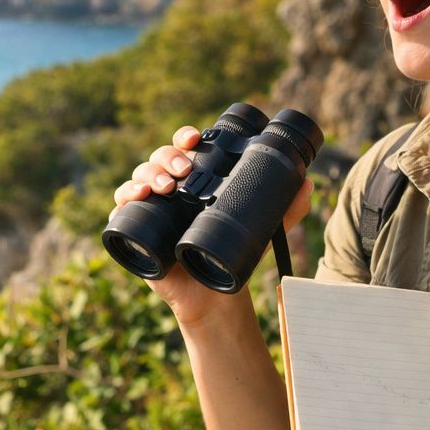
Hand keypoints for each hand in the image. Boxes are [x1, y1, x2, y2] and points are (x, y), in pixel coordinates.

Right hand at [111, 125, 311, 325]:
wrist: (212, 292)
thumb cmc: (233, 251)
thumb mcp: (261, 228)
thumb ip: (286, 208)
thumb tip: (308, 184)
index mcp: (196, 178)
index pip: (185, 147)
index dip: (186, 137)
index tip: (195, 138)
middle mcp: (170, 186)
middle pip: (160, 157)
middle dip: (169, 156)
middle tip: (186, 169)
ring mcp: (151, 205)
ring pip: (140, 176)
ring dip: (149, 174)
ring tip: (166, 186)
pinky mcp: (134, 227)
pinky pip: (121, 207)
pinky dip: (124, 198)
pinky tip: (135, 197)